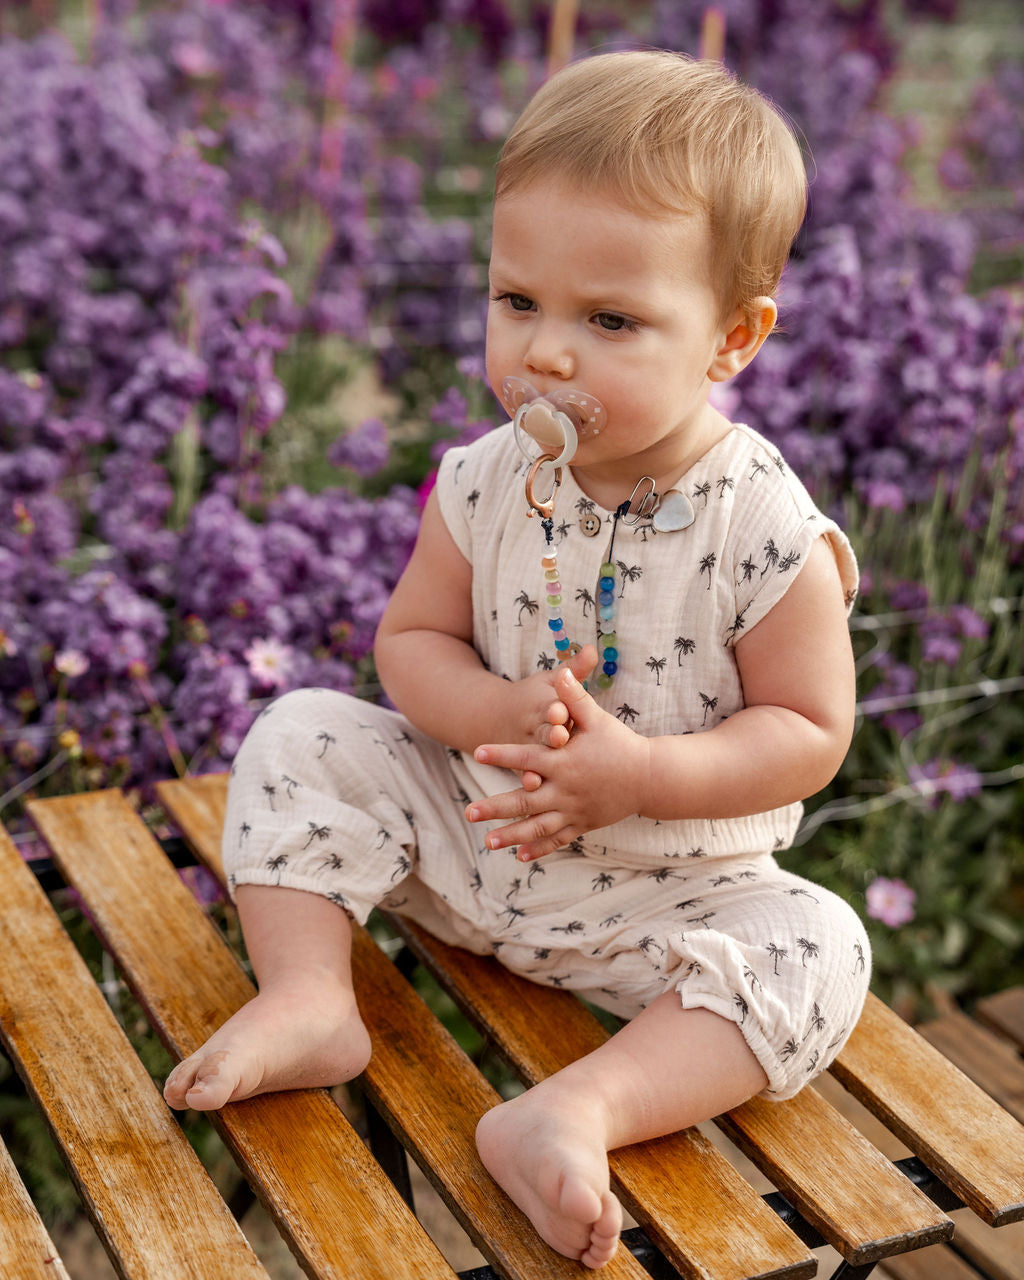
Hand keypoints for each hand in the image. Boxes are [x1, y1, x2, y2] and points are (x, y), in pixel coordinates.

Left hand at [467, 665, 650, 860]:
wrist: (649, 778)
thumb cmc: (620, 744)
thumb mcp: (597, 720)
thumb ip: (575, 698)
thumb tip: (561, 670)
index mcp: (564, 763)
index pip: (526, 757)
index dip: (502, 754)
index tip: (477, 752)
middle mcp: (565, 790)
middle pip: (524, 801)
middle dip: (495, 807)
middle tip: (469, 812)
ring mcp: (573, 811)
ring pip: (537, 826)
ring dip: (512, 835)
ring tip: (487, 842)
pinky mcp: (582, 824)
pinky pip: (558, 838)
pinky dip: (540, 848)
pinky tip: (520, 855)